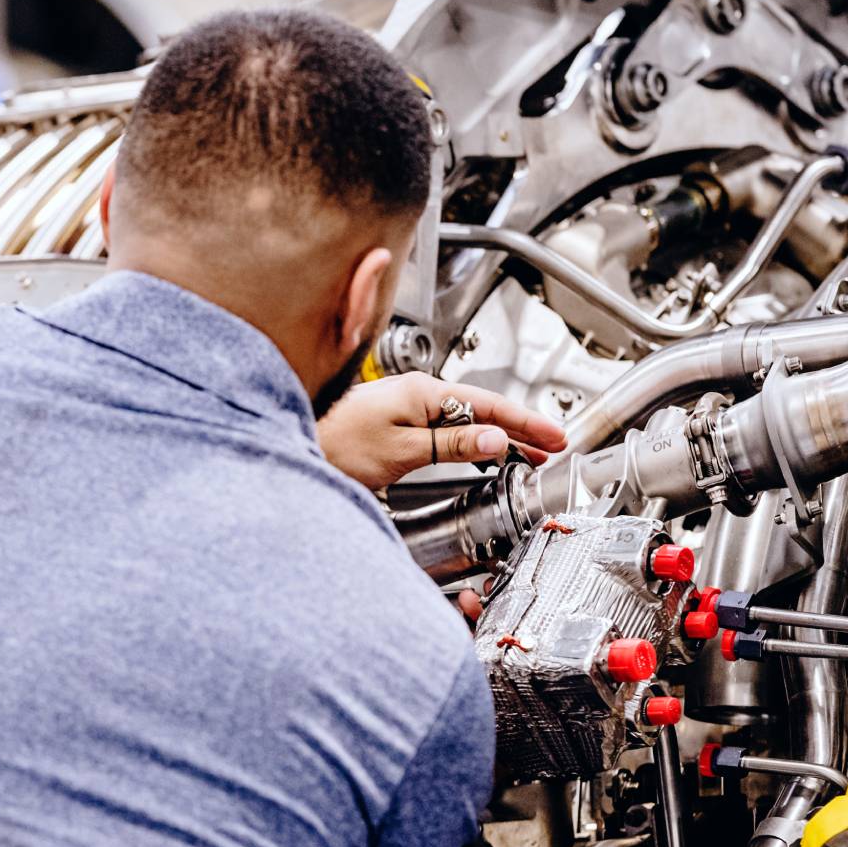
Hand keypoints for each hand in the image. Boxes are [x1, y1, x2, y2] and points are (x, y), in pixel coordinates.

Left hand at [317, 373, 567, 490]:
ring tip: (527, 454)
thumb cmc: (335, 444)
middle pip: (482, 409)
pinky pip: (445, 427)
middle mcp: (416, 393)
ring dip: (497, 436)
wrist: (293, 442)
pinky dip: (470, 439)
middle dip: (520, 428)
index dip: (525, 422)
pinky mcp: (395, 423)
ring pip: (465, 418)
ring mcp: (405, 407)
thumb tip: (494, 437)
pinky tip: (480, 452)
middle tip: (552, 446)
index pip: (488, 405)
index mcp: (422, 392)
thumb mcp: (401, 449)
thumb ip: (451, 443)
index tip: (554, 435)